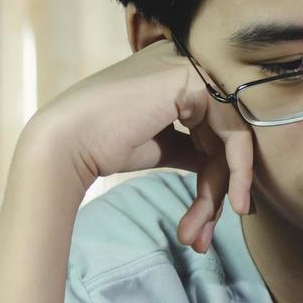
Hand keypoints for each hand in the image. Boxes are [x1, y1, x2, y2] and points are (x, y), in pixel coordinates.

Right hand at [26, 37, 254, 252]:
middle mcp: (190, 63)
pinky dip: (237, 174)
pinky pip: (234, 133)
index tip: (215, 218)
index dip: (219, 175)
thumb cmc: (102, 145)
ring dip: (217, 194)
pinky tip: (232, 206)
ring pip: (231, 140)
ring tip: (198, 236)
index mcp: (178, 74)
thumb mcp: (160, 145)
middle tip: (201, 239)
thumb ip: (192, 147)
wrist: (65, 143)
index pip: (215, 128)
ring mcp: (194, 68)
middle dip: (216, 192)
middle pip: (224, 136)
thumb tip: (223, 165)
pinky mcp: (195, 81)